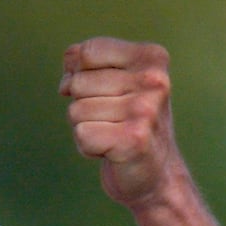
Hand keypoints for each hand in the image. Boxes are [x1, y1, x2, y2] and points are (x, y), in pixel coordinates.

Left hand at [63, 38, 185, 211]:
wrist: (156, 173)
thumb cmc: (129, 121)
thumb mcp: (113, 80)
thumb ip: (87, 61)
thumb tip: (68, 66)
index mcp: (152, 57)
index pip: (88, 52)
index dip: (76, 72)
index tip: (95, 91)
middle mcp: (154, 80)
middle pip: (78, 83)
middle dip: (82, 104)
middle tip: (111, 119)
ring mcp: (146, 110)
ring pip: (76, 110)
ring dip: (85, 127)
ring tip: (112, 134)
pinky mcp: (134, 139)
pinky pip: (82, 134)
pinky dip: (88, 147)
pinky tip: (110, 151)